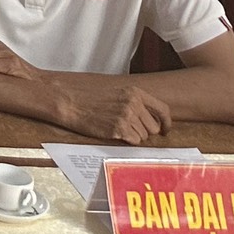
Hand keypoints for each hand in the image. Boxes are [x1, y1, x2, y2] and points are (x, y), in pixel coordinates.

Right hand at [54, 76, 175, 143]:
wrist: (67, 99)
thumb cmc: (85, 95)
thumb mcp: (114, 91)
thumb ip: (132, 101)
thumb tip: (145, 115)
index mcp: (134, 92)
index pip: (162, 109)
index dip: (166, 123)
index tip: (165, 130)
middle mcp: (134, 103)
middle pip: (154, 127)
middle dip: (144, 131)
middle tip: (129, 129)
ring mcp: (127, 116)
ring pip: (143, 137)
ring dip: (133, 136)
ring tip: (116, 128)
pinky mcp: (118, 128)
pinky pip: (133, 141)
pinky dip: (125, 140)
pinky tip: (113, 132)